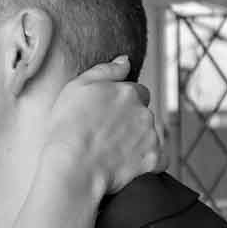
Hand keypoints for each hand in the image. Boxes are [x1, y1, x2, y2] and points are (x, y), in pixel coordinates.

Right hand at [42, 55, 163, 193]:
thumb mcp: (77, 87)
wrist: (73, 167)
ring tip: (113, 152)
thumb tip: (126, 60)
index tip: (106, 116)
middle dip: (131, 121)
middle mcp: (144, 111)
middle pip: (143, 113)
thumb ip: (106, 70)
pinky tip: (127, 166)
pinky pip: (158, 159)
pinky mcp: (154, 160)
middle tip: (107, 135)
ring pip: (150, 134)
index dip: (121, 103)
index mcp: (127, 92)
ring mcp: (151, 136)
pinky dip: (147, 162)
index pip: (136, 91)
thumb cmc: (68, 129)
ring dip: (138, 140)